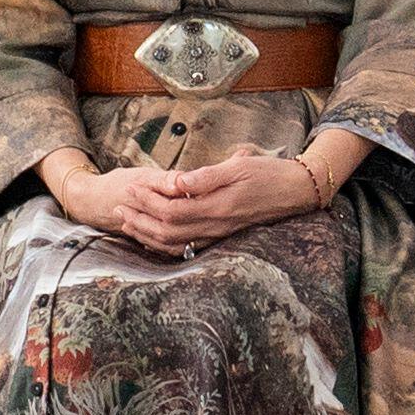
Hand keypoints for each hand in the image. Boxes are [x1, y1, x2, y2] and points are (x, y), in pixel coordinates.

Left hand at [69, 146, 318, 258]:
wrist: (297, 192)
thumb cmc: (269, 173)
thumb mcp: (239, 167)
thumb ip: (206, 177)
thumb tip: (175, 182)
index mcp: (217, 208)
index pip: (171, 210)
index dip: (147, 201)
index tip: (129, 188)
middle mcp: (215, 226)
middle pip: (167, 231)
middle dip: (139, 219)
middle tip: (118, 207)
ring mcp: (218, 234)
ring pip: (174, 243)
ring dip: (147, 233)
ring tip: (126, 222)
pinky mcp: (221, 235)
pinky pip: (186, 247)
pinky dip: (164, 243)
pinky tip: (151, 236)